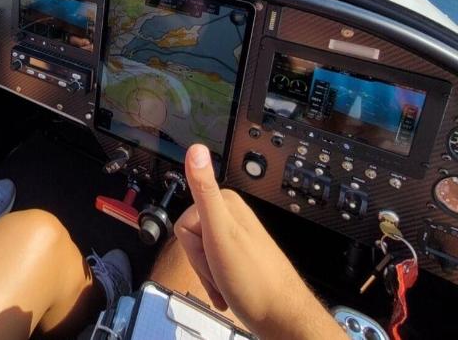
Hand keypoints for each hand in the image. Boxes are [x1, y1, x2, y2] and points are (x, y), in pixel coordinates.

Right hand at [174, 144, 341, 339]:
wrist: (283, 319)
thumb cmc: (252, 279)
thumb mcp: (220, 232)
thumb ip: (205, 189)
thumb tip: (196, 149)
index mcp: (226, 202)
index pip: (183, 223)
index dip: (193, 248)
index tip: (211, 256)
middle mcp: (232, 215)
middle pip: (192, 239)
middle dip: (201, 263)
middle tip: (220, 271)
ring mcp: (236, 237)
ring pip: (201, 255)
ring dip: (209, 276)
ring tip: (226, 284)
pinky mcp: (239, 257)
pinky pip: (214, 267)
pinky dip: (217, 284)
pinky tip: (227, 291)